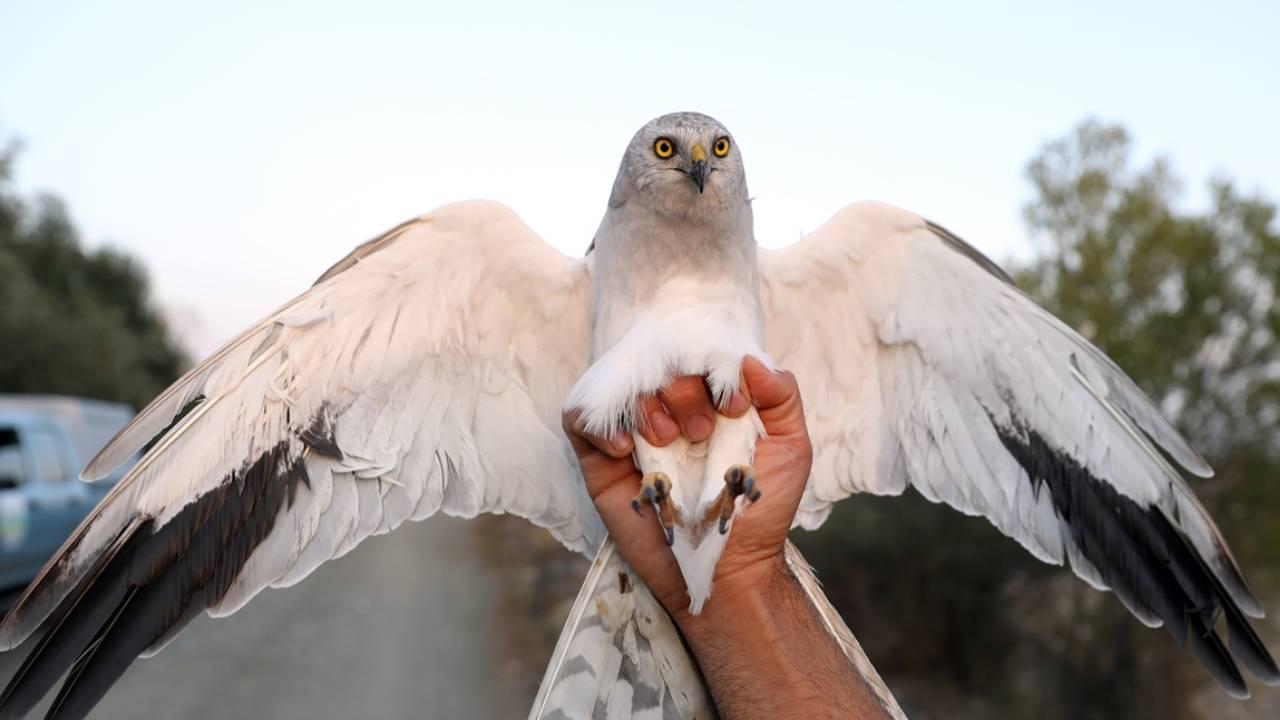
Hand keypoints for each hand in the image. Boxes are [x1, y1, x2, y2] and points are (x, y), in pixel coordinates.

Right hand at [562, 356, 812, 618]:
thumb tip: (749, 360)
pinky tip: (626, 451)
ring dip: (645, 408)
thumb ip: (782, 397)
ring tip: (666, 441)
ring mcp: (633, 433)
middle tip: (699, 432)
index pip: (698, 354)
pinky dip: (600, 425)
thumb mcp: (790, 450)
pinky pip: (579, 419)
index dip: (713, 370)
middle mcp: (670, 410)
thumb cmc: (757, 510)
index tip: (733, 408)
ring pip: (620, 386)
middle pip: (658, 365)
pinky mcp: (600, 460)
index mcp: (709, 399)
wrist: (727, 569)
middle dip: (682, 392)